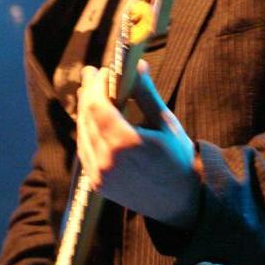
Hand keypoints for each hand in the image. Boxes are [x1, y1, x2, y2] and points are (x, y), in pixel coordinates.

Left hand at [77, 60, 202, 227]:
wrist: (181, 201)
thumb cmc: (178, 157)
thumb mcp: (164, 122)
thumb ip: (145, 93)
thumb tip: (137, 63)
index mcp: (125, 143)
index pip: (98, 105)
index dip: (98, 85)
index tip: (105, 70)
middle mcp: (106, 160)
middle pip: (87, 117)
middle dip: (89, 92)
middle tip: (92, 73)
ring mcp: (100, 175)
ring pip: (83, 133)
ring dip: (86, 111)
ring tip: (92, 92)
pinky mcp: (98, 184)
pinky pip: (85, 150)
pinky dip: (87, 131)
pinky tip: (93, 118)